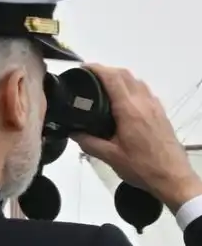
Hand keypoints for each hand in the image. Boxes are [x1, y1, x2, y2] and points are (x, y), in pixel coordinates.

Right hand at [74, 64, 201, 211]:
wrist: (172, 177)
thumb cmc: (142, 167)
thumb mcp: (110, 157)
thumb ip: (89, 142)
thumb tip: (73, 133)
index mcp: (129, 110)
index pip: (112, 78)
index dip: (96, 69)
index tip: (82, 68)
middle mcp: (143, 102)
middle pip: (125, 74)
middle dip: (106, 70)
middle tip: (90, 78)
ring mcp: (155, 106)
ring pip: (136, 81)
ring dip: (120, 78)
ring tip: (104, 87)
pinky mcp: (161, 113)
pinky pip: (144, 91)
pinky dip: (131, 88)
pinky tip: (124, 102)